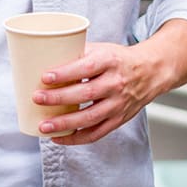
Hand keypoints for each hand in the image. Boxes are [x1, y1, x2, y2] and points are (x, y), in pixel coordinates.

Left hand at [31, 42, 166, 144]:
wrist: (149, 72)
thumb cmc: (118, 59)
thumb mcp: (101, 48)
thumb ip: (76, 53)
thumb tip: (44, 58)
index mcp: (109, 61)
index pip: (86, 68)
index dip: (65, 74)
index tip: (45, 77)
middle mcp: (115, 84)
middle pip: (86, 94)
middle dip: (59, 99)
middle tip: (37, 99)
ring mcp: (118, 104)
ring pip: (90, 117)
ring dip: (65, 124)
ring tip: (44, 126)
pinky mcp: (119, 119)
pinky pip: (97, 133)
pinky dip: (76, 138)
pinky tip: (59, 138)